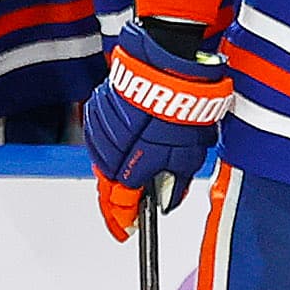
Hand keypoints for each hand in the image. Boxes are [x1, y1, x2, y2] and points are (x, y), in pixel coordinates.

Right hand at [83, 19, 230, 241]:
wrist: (165, 60)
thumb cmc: (181, 103)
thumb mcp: (191, 151)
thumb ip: (177, 180)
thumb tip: (168, 200)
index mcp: (130, 166)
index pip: (121, 204)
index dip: (124, 219)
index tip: (127, 230)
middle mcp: (108, 150)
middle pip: (109, 183)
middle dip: (122, 194)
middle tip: (133, 203)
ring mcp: (100, 127)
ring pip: (105, 158)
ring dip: (119, 166)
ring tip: (137, 165)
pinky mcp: (98, 105)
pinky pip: (103, 134)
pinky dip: (116, 142)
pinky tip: (131, 139)